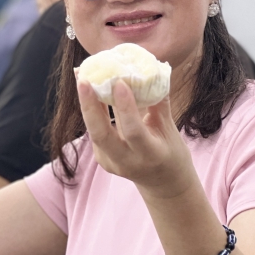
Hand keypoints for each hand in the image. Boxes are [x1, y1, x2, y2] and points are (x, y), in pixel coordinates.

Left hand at [76, 78, 195, 199]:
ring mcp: (110, 162)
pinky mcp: (102, 158)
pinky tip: (88, 89)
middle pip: (101, 134)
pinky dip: (91, 110)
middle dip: (90, 106)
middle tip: (84, 80)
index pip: (132, 131)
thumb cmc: (171, 153)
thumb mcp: (170, 129)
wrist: (164, 184)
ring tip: (82, 76)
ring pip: (94, 131)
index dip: (125, 107)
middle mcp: (127, 162)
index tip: (119, 82)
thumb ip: (158, 103)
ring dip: (87, 104)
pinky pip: (94, 131)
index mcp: (150, 155)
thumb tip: (152, 70)